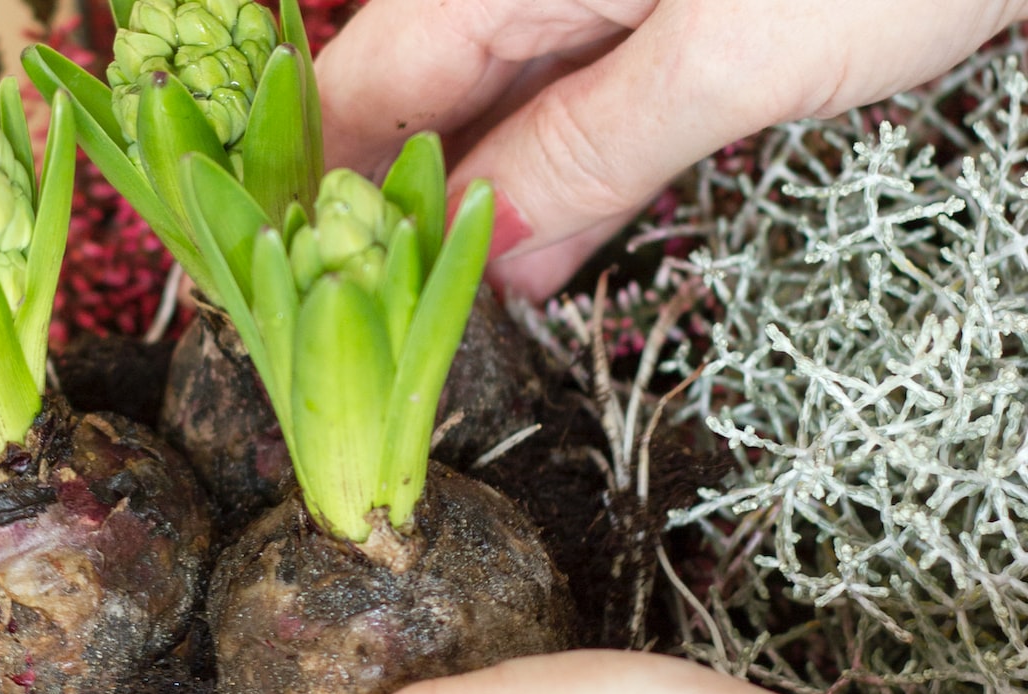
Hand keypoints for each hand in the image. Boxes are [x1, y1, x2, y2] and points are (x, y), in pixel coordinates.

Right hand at [315, 0, 1026, 299]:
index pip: (366, 83)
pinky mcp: (667, 9)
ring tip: (458, 305)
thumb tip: (486, 251)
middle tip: (378, 325)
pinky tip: (549, 236)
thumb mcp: (727, 59)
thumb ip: (588, 153)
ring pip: (501, 98)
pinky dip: (563, 168)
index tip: (304, 287)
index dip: (325, 188)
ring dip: (482, 201)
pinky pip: (580, 92)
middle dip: (400, 208)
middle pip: (422, 91)